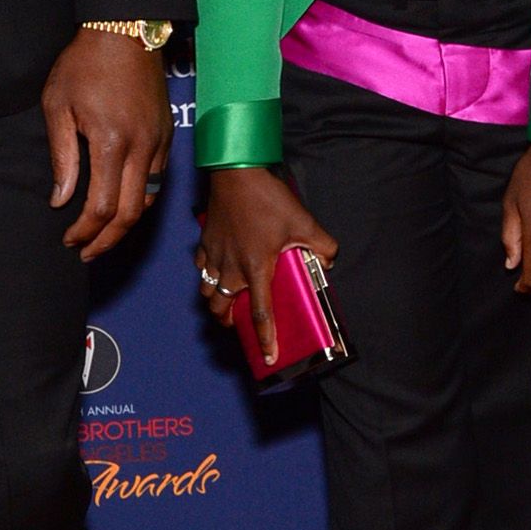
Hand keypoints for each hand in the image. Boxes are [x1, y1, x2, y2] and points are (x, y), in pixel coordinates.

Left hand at [41, 29, 171, 258]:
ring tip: (103, 235)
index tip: (69, 239)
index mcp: (111, 143)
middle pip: (129, 214)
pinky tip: (122, 203)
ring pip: (148, 200)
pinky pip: (158, 179)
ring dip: (125, 224)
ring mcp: (159, 142)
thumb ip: (62, 157)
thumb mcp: (58, 107)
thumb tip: (60, 200)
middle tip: (86, 252)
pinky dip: (140, 199)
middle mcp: (142, 148)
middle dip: (107, 240)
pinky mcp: (167, 134)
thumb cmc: (84, 64)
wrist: (125, 31)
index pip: (101, 207)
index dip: (84, 231)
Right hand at [197, 166, 336, 368]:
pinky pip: (201, 267)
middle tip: (240, 325)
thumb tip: (329, 260)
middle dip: (230, 323)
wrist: (235, 172)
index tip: (269, 357)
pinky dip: (206, 275)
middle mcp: (231, 269)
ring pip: (207, 293)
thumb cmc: (268, 198)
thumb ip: (322, 245)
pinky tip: (216, 270)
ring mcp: (214, 257)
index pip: (260, 313)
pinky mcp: (204, 242)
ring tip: (227, 302)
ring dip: (216, 303)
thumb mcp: (304, 221)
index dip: (266, 338)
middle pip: (222, 310)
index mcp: (256, 269)